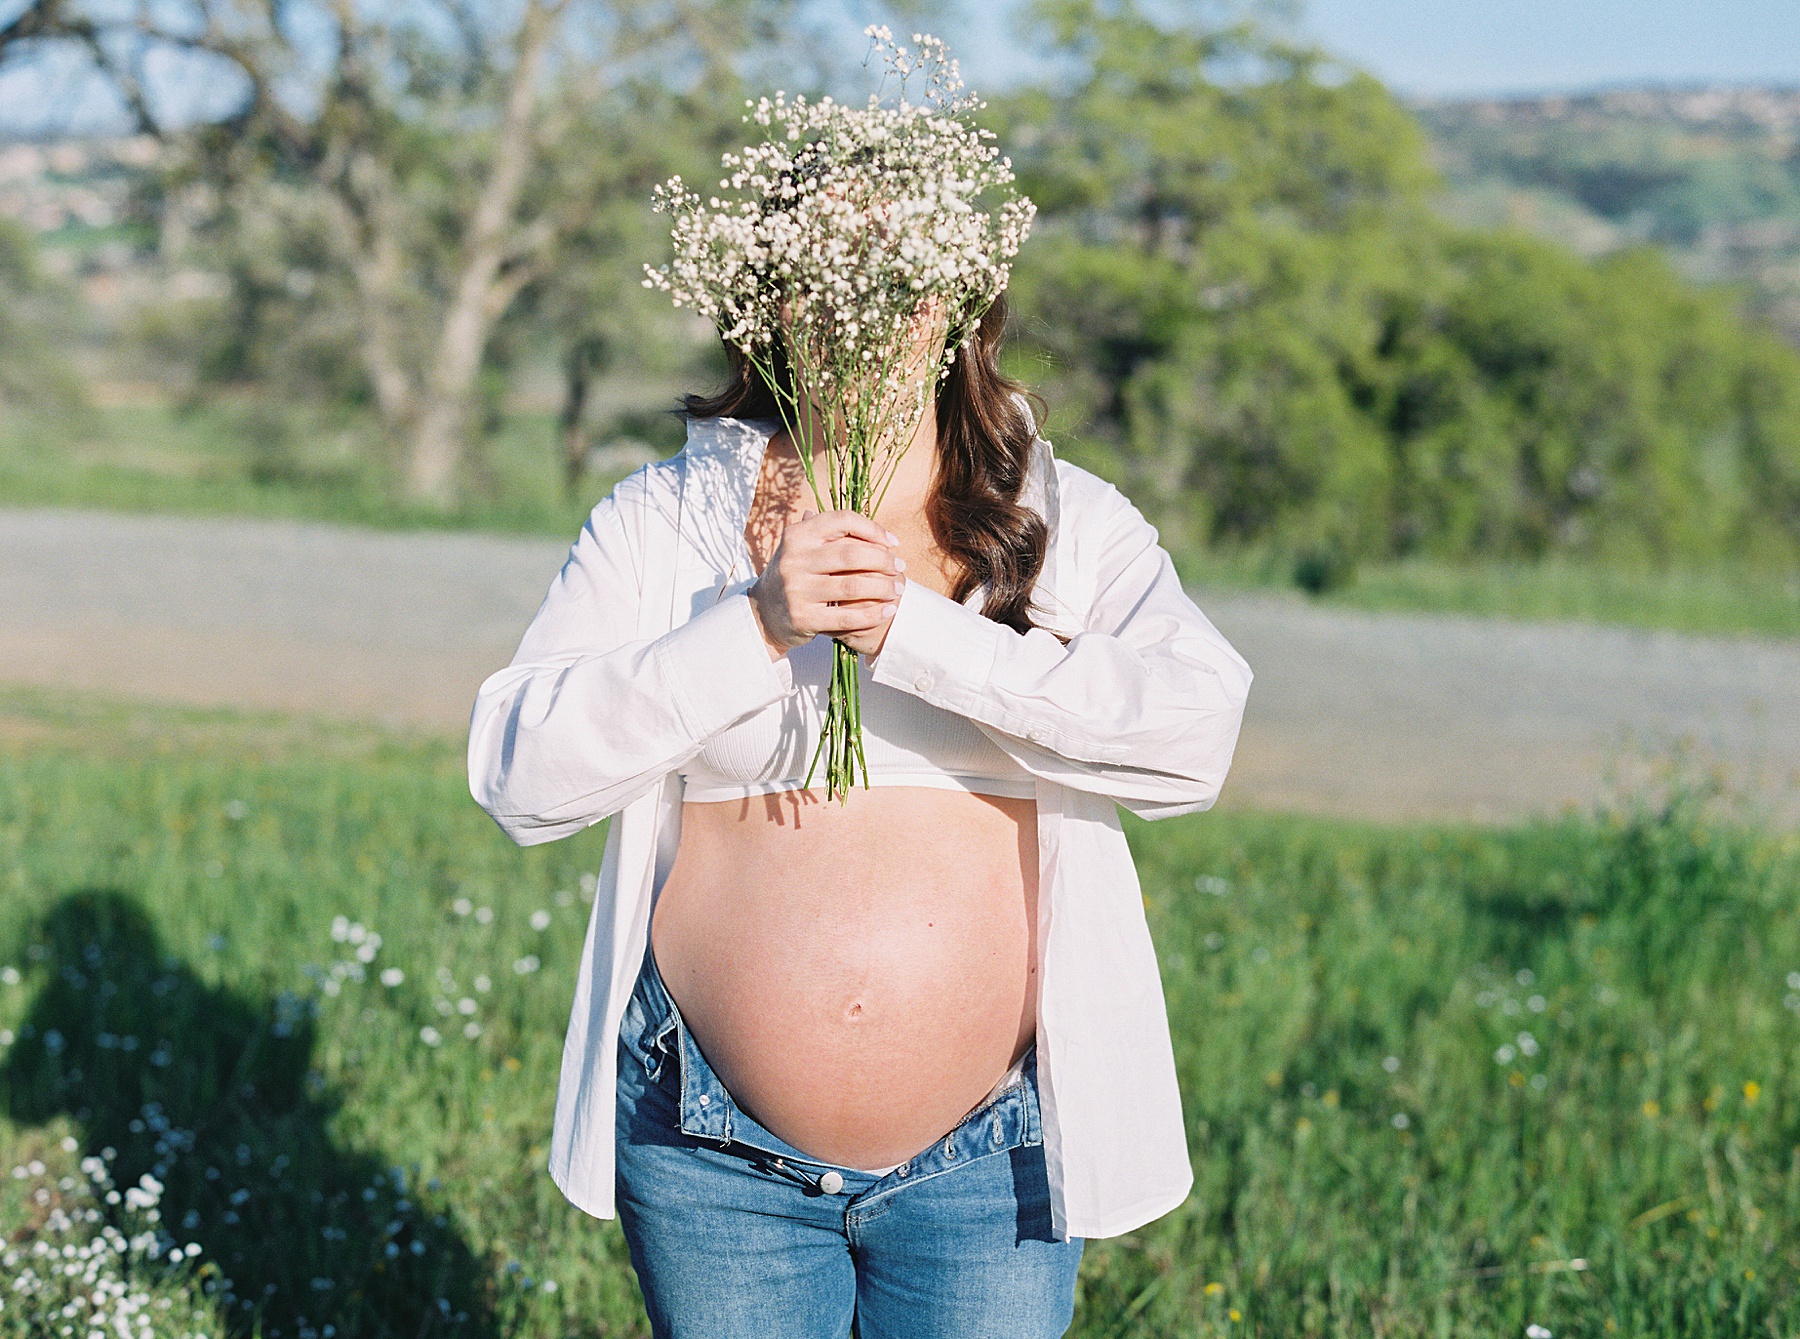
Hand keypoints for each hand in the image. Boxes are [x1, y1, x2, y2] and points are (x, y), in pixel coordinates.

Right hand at [749, 508, 906, 658]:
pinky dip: (872, 614)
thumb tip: (873, 530)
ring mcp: (796, 590)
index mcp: (797, 535)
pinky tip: (887, 610)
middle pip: (851, 554)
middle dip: (883, 560)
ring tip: (898, 588)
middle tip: (900, 567)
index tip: (892, 543)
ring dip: (883, 588)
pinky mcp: (802, 618)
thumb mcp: (802, 548)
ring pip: (853, 587)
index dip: (872, 529)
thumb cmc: (794, 576)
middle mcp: (794, 559)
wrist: (763, 613)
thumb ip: (832, 535)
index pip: (842, 521)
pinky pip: (846, 617)